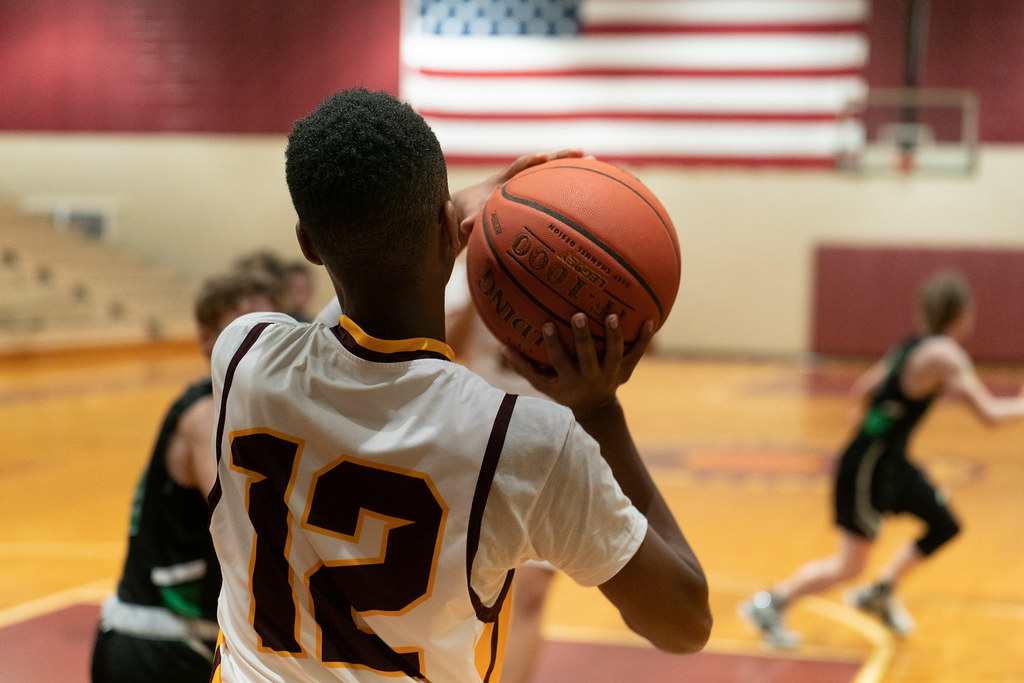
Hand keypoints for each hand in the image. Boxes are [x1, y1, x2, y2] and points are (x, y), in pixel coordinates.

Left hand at [453, 148, 583, 241]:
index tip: (542, 157)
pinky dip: (570, 184)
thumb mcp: (467, 214)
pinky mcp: (535, 192)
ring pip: (551, 172)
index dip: (530, 162)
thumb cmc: (469, 211)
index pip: (518, 167)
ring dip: (570, 167)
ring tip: (595, 162)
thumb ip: (469, 218)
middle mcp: (517, 177)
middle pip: (541, 163)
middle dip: (559, 157)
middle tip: (581, 153)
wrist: (469, 206)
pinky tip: (591, 185)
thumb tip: (464, 226)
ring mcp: (527, 183)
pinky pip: (554, 186)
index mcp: (502, 180)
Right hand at [504, 312, 654, 417]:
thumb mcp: (542, 383)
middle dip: (583, 337)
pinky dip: (644, 339)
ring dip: (614, 336)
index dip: (553, 344)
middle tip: (579, 315)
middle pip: (587, 357)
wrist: (594, 408)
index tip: (547, 325)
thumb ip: (523, 366)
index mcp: (569, 380)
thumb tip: (501, 345)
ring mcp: (610, 375)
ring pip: (614, 354)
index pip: (559, 361)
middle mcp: (590, 378)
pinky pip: (636, 354)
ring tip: (612, 316)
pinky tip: (651, 319)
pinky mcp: (625, 371)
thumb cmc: (563, 389)